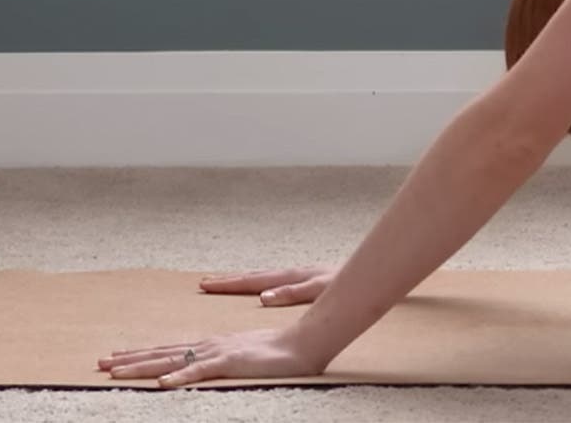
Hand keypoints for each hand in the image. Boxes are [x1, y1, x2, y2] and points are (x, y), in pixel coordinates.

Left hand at [98, 325, 326, 387]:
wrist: (305, 342)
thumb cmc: (279, 353)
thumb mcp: (244, 359)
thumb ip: (223, 363)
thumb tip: (202, 371)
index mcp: (211, 346)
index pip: (168, 351)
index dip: (140, 355)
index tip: (114, 359)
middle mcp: (208, 346)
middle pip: (161, 353)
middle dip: (128, 359)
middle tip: (98, 364)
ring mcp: (218, 353)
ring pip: (171, 361)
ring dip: (141, 367)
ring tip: (114, 372)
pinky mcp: (230, 362)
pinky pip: (200, 371)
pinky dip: (179, 376)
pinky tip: (161, 383)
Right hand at [198, 263, 338, 307]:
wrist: (367, 274)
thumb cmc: (346, 283)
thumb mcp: (319, 290)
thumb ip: (293, 293)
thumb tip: (263, 298)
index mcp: (290, 276)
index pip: (252, 281)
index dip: (229, 284)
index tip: (205, 284)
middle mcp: (290, 274)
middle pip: (253, 277)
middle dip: (228, 280)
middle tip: (204, 283)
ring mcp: (297, 276)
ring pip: (262, 277)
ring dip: (242, 280)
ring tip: (222, 283)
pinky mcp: (304, 280)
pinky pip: (273, 280)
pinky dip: (258, 283)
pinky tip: (258, 288)